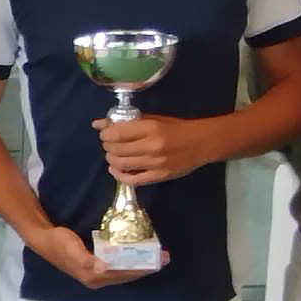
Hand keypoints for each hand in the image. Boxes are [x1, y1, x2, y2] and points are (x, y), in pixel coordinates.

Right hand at [27, 225, 167, 288]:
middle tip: (165, 257)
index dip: (142, 267)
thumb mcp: (72, 249)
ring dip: (140, 265)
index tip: (159, 260)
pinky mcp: (95, 267)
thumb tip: (103, 268)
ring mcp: (96, 274)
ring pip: (124, 272)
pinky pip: (118, 267)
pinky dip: (130, 262)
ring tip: (156, 257)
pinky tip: (137, 256)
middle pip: (126, 275)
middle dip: (146, 267)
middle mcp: (97, 279)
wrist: (43, 239)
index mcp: (93, 276)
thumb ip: (86, 260)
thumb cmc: (58, 242)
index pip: (123, 273)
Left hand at [95, 114, 211, 185]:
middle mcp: (152, 147)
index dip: (105, 134)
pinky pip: (133, 180)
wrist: (202, 143)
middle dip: (107, 146)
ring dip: (111, 159)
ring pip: (121, 165)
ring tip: (113, 154)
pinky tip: (116, 169)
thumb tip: (98, 124)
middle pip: (117, 150)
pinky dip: (119, 175)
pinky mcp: (159, 177)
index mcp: (151, 128)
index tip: (104, 133)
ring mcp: (156, 164)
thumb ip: (127, 122)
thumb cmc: (176, 128)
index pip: (118, 134)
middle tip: (108, 144)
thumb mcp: (154, 119)